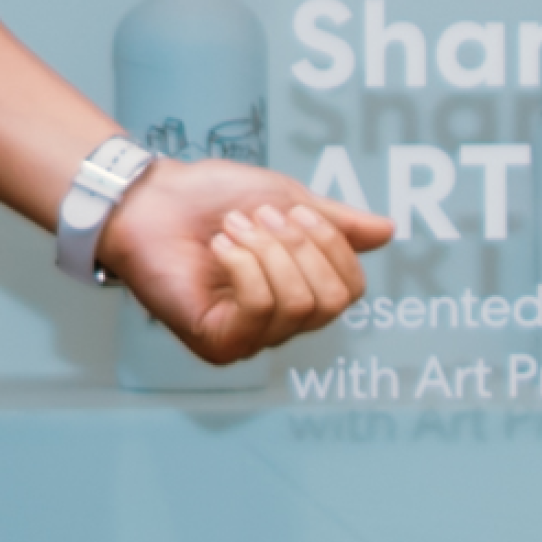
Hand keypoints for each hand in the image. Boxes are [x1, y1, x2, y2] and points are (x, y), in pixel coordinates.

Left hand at [106, 164, 394, 366]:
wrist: (152, 198)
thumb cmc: (212, 198)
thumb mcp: (288, 200)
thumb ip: (335, 223)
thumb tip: (389, 231)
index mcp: (299, 293)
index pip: (350, 290)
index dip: (332, 246)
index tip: (295, 211)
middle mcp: (278, 325)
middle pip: (331, 302)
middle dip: (300, 247)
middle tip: (260, 217)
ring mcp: (248, 339)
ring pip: (298, 305)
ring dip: (267, 252)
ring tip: (233, 228)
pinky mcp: (216, 344)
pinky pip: (260, 310)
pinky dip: (245, 267)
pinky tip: (219, 248)